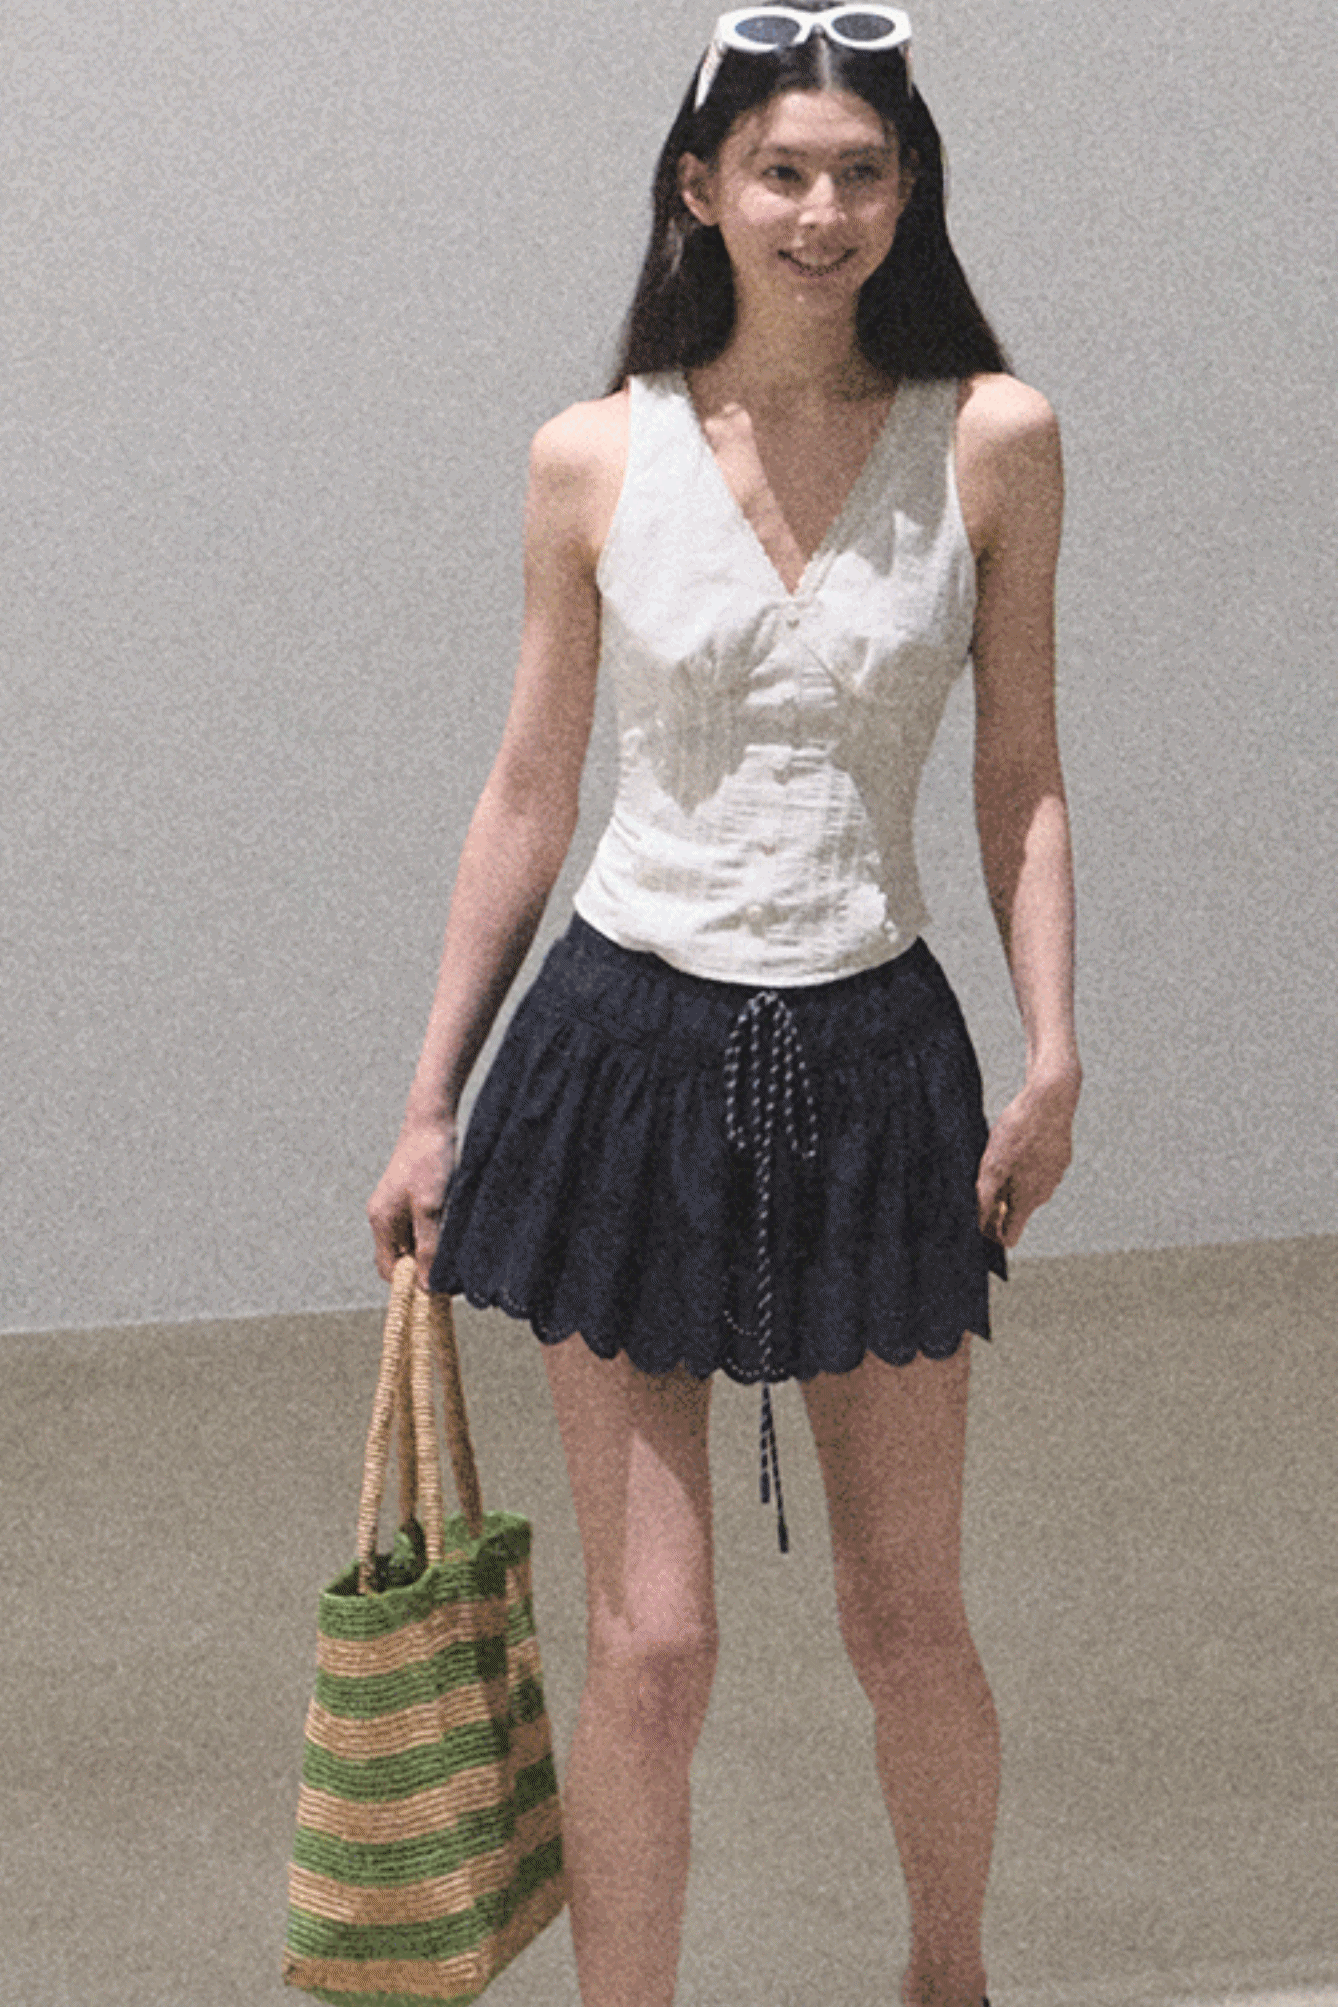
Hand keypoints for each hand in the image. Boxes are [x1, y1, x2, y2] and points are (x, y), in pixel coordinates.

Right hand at [367, 1114, 456, 1290]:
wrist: (432, 1118)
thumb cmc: (429, 1159)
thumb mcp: (431, 1206)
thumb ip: (429, 1246)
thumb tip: (426, 1285)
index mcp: (381, 1220)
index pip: (390, 1270)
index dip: (411, 1283)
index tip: (439, 1288)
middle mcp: (384, 1215)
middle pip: (402, 1257)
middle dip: (424, 1266)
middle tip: (454, 1268)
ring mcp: (396, 1205)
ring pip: (414, 1241)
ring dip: (434, 1248)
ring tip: (458, 1244)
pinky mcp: (411, 1196)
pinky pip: (421, 1225)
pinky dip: (437, 1232)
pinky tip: (455, 1225)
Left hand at [976, 1067, 1078, 1249]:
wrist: (1051, 1097)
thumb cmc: (1020, 1131)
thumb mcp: (993, 1165)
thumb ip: (987, 1198)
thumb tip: (982, 1225)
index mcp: (1028, 1199)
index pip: (1010, 1235)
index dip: (991, 1232)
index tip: (978, 1217)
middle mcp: (1045, 1192)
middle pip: (1016, 1211)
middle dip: (998, 1201)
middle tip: (984, 1174)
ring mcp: (1055, 1174)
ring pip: (1026, 1187)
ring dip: (1010, 1178)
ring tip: (1001, 1152)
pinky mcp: (1059, 1157)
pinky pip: (1036, 1169)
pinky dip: (1024, 1162)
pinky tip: (1017, 1141)